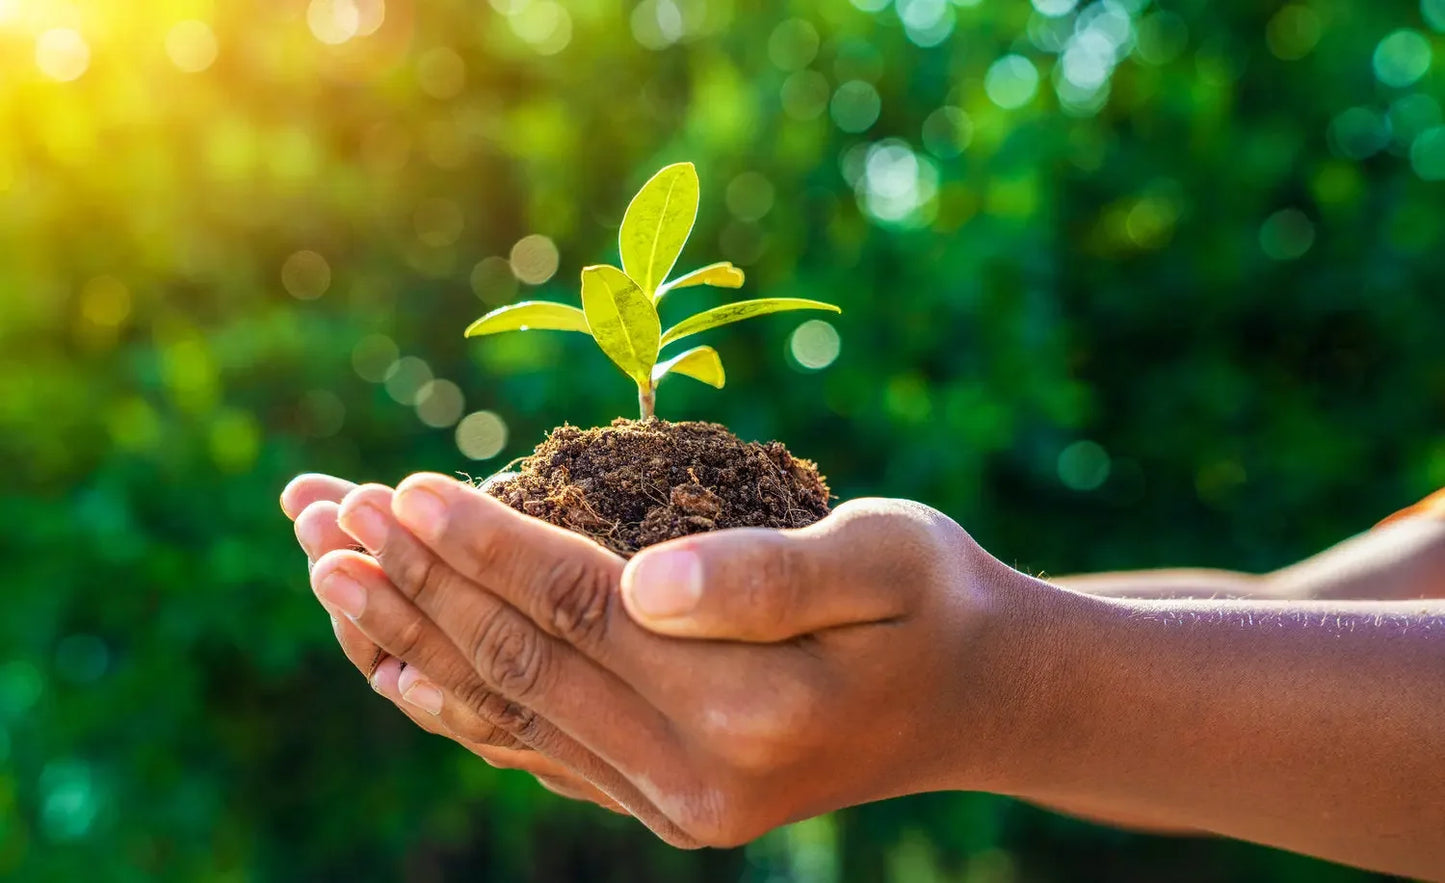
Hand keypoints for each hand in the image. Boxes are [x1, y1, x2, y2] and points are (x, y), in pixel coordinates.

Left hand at [313, 474, 1032, 846]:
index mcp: (752, 711)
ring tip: (327, 570)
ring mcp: (672, 805)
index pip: (582, 614)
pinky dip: (455, 699)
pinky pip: (532, 750)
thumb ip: (766, 576)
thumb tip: (643, 581)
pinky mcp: (659, 803)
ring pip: (507, 713)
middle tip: (322, 515)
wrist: (973, 699)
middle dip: (418, 582)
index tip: (402, 484)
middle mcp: (697, 780)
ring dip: (410, 635)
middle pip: (522, 666)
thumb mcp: (884, 557)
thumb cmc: (933, 601)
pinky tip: (397, 657)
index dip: (488, 546)